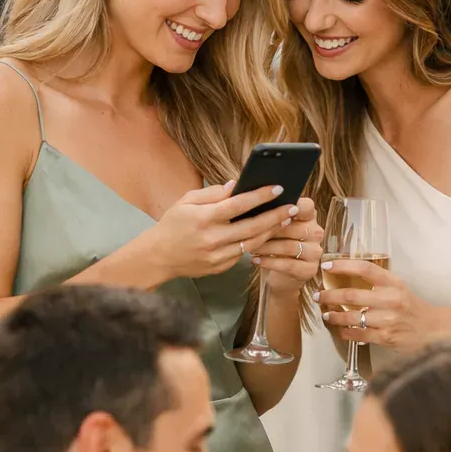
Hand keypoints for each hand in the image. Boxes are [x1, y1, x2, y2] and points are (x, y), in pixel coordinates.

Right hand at [142, 183, 303, 280]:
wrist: (157, 257)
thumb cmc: (172, 225)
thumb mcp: (186, 202)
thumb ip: (212, 194)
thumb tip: (237, 184)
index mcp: (203, 218)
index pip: (238, 205)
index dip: (260, 196)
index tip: (278, 188)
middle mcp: (212, 238)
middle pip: (252, 226)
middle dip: (276, 216)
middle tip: (293, 207)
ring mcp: (217, 255)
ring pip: (253, 242)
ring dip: (272, 231)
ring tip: (286, 219)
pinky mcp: (220, 267)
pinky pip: (244, 253)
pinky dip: (257, 243)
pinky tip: (268, 233)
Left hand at [251, 198, 323, 296]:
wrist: (281, 271)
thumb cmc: (276, 242)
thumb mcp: (276, 226)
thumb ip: (272, 213)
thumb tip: (254, 202)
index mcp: (309, 217)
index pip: (307, 206)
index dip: (293, 206)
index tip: (275, 207)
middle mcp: (316, 233)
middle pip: (295, 228)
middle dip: (270, 231)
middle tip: (250, 233)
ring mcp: (315, 252)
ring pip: (290, 247)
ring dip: (267, 247)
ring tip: (251, 248)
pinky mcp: (310, 269)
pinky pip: (288, 264)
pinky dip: (269, 262)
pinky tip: (256, 260)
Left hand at [316, 259, 436, 352]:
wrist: (431, 329)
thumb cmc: (410, 307)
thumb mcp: (398, 287)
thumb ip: (377, 282)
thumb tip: (346, 277)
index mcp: (393, 283)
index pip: (364, 269)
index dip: (343, 265)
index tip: (326, 266)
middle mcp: (390, 299)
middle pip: (351, 295)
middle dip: (330, 295)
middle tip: (319, 295)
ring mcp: (387, 319)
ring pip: (351, 317)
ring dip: (334, 316)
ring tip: (327, 314)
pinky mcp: (385, 337)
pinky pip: (357, 334)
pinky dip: (345, 332)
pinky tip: (341, 329)